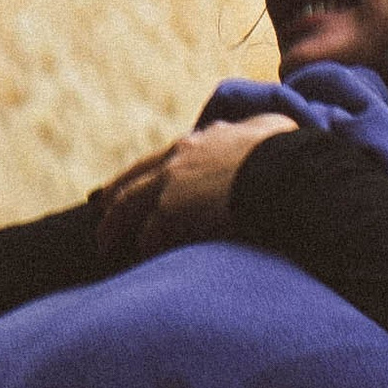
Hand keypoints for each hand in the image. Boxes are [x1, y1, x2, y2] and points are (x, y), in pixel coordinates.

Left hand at [95, 116, 295, 264]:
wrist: (282, 169)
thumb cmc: (287, 151)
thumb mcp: (271, 129)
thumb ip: (259, 130)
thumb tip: (274, 129)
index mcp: (201, 140)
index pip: (161, 158)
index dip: (143, 171)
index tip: (130, 181)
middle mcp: (180, 157)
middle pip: (134, 179)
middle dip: (114, 196)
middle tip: (100, 209)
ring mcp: (172, 182)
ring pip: (130, 206)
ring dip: (115, 226)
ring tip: (106, 244)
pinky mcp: (171, 210)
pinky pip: (148, 234)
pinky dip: (143, 246)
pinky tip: (141, 258)